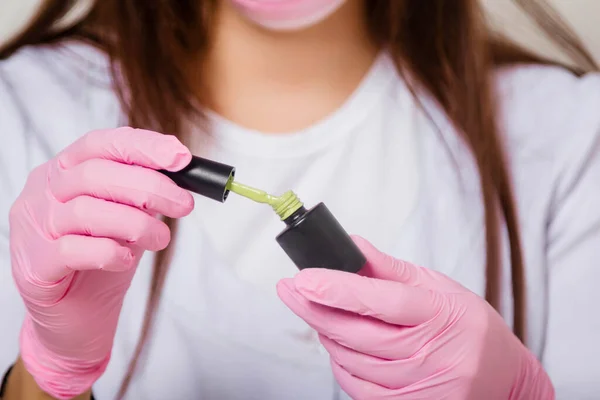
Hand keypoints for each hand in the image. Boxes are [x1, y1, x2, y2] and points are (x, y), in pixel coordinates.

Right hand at [9, 127, 193, 398]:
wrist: (78, 317)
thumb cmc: (104, 260)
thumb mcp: (128, 217)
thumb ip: (143, 193)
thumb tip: (183, 170)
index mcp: (64, 172)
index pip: (99, 144)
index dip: (142, 146)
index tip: (181, 158)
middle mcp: (42, 193)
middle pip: (94, 174)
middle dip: (149, 187)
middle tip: (184, 205)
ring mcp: (33, 228)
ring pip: (85, 211)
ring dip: (136, 224)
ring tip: (161, 239)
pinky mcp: (34, 266)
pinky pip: (73, 250)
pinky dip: (109, 252)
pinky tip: (126, 260)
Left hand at [277, 236, 553, 399]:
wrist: (503, 378)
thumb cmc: (469, 327)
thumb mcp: (439, 288)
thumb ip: (391, 269)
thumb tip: (353, 246)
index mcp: (442, 315)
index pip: (384, 301)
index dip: (339, 289)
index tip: (303, 278)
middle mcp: (433, 356)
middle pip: (358, 334)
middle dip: (315, 309)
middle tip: (291, 290)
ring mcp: (421, 389)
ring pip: (351, 361)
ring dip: (328, 335)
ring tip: (323, 312)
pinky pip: (357, 388)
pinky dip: (341, 364)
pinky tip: (341, 345)